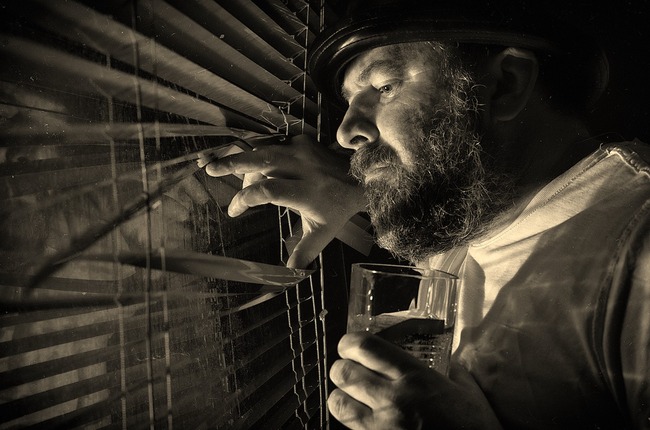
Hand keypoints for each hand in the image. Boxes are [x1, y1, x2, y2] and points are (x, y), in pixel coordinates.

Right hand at [199, 135, 366, 267]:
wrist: (359, 177)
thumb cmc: (338, 207)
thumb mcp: (323, 232)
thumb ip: (304, 252)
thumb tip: (289, 275)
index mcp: (308, 191)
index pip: (269, 191)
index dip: (246, 199)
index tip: (234, 211)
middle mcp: (303, 167)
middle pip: (262, 161)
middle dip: (233, 164)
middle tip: (211, 170)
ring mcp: (301, 150)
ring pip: (263, 151)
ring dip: (241, 160)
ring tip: (218, 167)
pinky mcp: (299, 141)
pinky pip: (271, 146)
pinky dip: (255, 155)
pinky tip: (242, 164)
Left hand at [329, 333, 502, 429]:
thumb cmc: (475, 427)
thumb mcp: (468, 391)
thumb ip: (452, 371)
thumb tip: (448, 362)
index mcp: (415, 376)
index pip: (365, 347)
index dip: (349, 343)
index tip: (349, 346)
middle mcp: (394, 398)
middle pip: (344, 372)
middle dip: (341, 369)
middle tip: (348, 371)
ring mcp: (383, 426)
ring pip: (338, 404)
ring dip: (340, 397)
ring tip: (349, 397)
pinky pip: (351, 429)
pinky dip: (351, 423)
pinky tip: (363, 421)